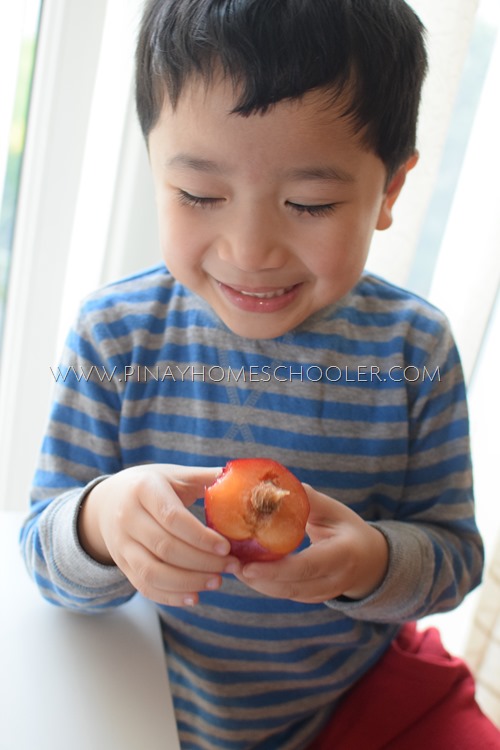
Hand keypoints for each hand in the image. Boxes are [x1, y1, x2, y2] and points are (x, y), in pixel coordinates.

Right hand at [77, 464, 240, 606]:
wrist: (108, 500)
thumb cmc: (151, 485)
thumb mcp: (175, 474)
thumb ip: (207, 477)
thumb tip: (245, 477)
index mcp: (143, 489)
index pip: (172, 518)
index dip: (200, 536)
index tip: (226, 547)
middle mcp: (127, 517)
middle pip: (165, 547)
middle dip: (201, 561)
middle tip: (230, 566)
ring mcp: (121, 544)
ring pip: (153, 572)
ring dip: (188, 582)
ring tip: (217, 581)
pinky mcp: (121, 565)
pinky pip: (144, 586)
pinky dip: (170, 596)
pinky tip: (194, 596)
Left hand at [237, 485, 388, 603]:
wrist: (371, 560)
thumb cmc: (347, 528)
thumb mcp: (334, 510)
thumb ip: (307, 500)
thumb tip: (274, 486)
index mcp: (342, 554)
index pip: (306, 567)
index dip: (275, 570)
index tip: (247, 566)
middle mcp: (335, 580)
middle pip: (291, 587)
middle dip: (257, 578)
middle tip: (230, 562)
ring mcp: (324, 593)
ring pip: (285, 594)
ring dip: (256, 582)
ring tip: (232, 564)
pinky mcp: (313, 598)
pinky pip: (286, 594)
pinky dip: (265, 583)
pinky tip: (246, 570)